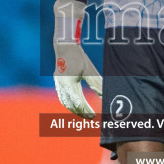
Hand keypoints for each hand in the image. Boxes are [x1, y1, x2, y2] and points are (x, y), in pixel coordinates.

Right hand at [52, 0, 101, 118]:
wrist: (64, 46)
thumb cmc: (78, 57)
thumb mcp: (89, 70)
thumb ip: (97, 84)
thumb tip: (105, 96)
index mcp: (69, 83)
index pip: (78, 102)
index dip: (86, 110)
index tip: (94, 116)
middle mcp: (61, 85)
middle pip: (71, 104)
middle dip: (80, 112)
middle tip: (91, 117)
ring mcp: (58, 84)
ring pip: (65, 102)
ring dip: (74, 109)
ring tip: (84, 113)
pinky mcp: (57, 82)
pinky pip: (62, 97)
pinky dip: (69, 103)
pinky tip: (75, 105)